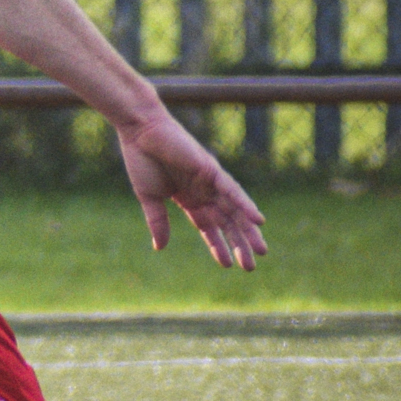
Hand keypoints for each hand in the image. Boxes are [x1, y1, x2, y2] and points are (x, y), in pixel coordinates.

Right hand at [116, 111, 267, 269]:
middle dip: (239, 243)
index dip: (218, 246)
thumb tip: (160, 248)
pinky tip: (258, 221)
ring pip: (235, 211)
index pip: (209, 227)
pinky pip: (233, 191)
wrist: (140, 133)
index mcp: (189, 199)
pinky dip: (246, 205)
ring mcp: (211, 181)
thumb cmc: (142, 161)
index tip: (227, 265)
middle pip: (227, 222)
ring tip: (260, 251)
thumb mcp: (149, 198)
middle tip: (250, 267)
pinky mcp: (212, 170)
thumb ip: (158, 222)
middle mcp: (205, 192)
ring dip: (249, 231)